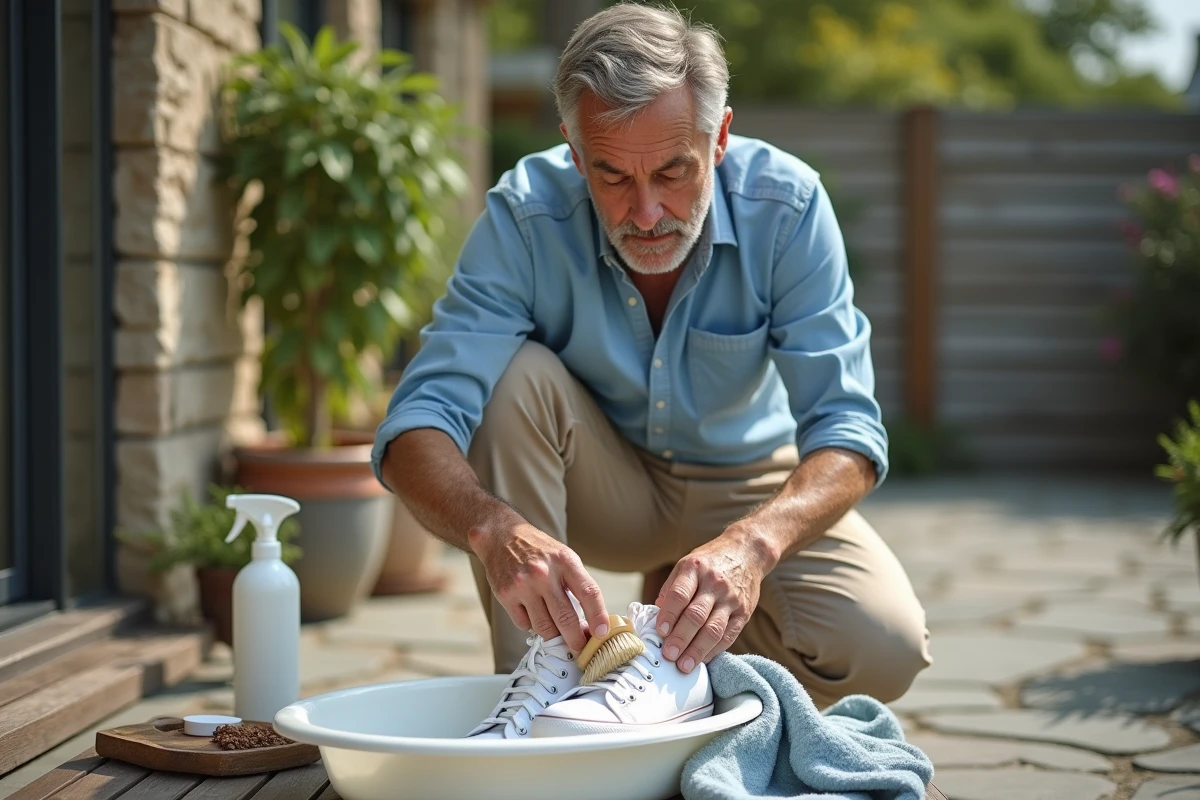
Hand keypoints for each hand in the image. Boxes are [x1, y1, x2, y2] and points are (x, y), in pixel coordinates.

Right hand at [469, 521, 609, 653]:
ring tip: (555, 629)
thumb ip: (577, 585)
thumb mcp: (564, 558)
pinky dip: (531, 625)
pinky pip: (524, 624)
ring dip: (552, 634)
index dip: (598, 617)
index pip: (589, 593)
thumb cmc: (539, 550)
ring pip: (544, 627)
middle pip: (566, 618)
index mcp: (565, 561)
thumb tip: (591, 621)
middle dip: (575, 640)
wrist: (501, 536)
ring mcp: (523, 585)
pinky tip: (532, 612)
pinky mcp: (506, 595)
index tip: (602, 634)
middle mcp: (544, 574)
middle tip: (580, 648)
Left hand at [653, 529, 774, 672]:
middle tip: (668, 656)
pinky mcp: (744, 612)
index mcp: (695, 568)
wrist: (747, 552)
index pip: (680, 594)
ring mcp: (731, 598)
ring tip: (684, 666)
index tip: (659, 632)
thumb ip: (671, 589)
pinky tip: (703, 659)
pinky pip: (729, 635)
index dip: (669, 615)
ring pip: (713, 629)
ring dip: (697, 650)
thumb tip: (656, 614)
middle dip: (681, 638)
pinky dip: (715, 650)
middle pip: (696, 615)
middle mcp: (714, 583)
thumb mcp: (687, 564)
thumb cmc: (711, 562)